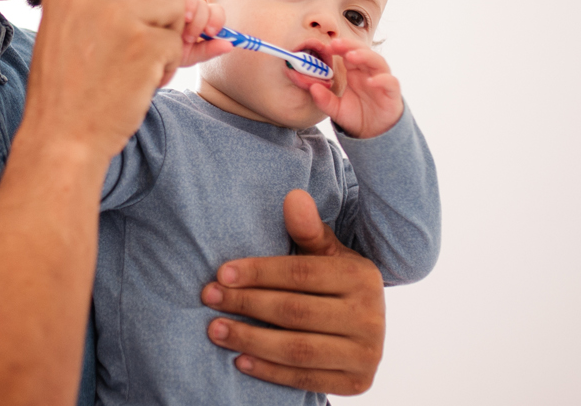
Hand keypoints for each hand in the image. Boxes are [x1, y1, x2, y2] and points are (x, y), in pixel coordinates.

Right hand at [26, 0, 187, 156]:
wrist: (60, 138)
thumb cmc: (69, 90)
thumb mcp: (71, 30)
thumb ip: (109, 3)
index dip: (140, 1)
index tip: (127, 32)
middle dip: (158, 16)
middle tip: (137, 52)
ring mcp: (117, 16)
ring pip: (175, 5)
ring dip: (167, 38)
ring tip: (140, 66)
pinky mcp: (144, 43)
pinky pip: (178, 43)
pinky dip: (168, 67)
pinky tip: (140, 84)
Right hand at [161, 0, 231, 71]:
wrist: (136, 52)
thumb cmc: (159, 53)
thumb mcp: (185, 56)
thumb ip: (207, 51)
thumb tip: (229, 46)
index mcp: (198, 16)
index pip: (215, 10)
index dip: (216, 19)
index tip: (211, 33)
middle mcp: (186, 2)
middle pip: (201, 0)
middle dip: (199, 19)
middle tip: (189, 37)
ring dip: (184, 6)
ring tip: (175, 26)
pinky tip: (159, 9)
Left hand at [200, 190, 384, 395]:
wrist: (368, 328)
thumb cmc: (336, 283)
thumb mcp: (327, 254)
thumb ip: (308, 230)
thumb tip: (293, 196)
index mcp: (363, 277)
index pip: (301, 274)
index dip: (259, 273)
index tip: (222, 273)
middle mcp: (370, 317)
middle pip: (295, 311)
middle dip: (246, 304)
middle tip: (210, 298)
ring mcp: (366, 354)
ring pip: (296, 349)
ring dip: (250, 339)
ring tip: (216, 329)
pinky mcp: (357, 383)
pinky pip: (304, 379)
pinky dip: (269, 371)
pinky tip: (240, 359)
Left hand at [308, 43, 402, 138]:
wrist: (374, 133)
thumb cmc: (356, 115)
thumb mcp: (336, 109)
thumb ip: (324, 100)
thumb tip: (312, 88)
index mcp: (355, 72)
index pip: (349, 53)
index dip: (340, 47)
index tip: (327, 46)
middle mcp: (369, 72)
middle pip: (363, 51)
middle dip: (350, 46)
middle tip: (336, 44)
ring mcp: (382, 81)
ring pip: (378, 61)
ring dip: (365, 56)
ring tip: (351, 55)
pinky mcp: (392, 93)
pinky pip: (391, 82)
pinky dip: (382, 80)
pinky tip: (371, 82)